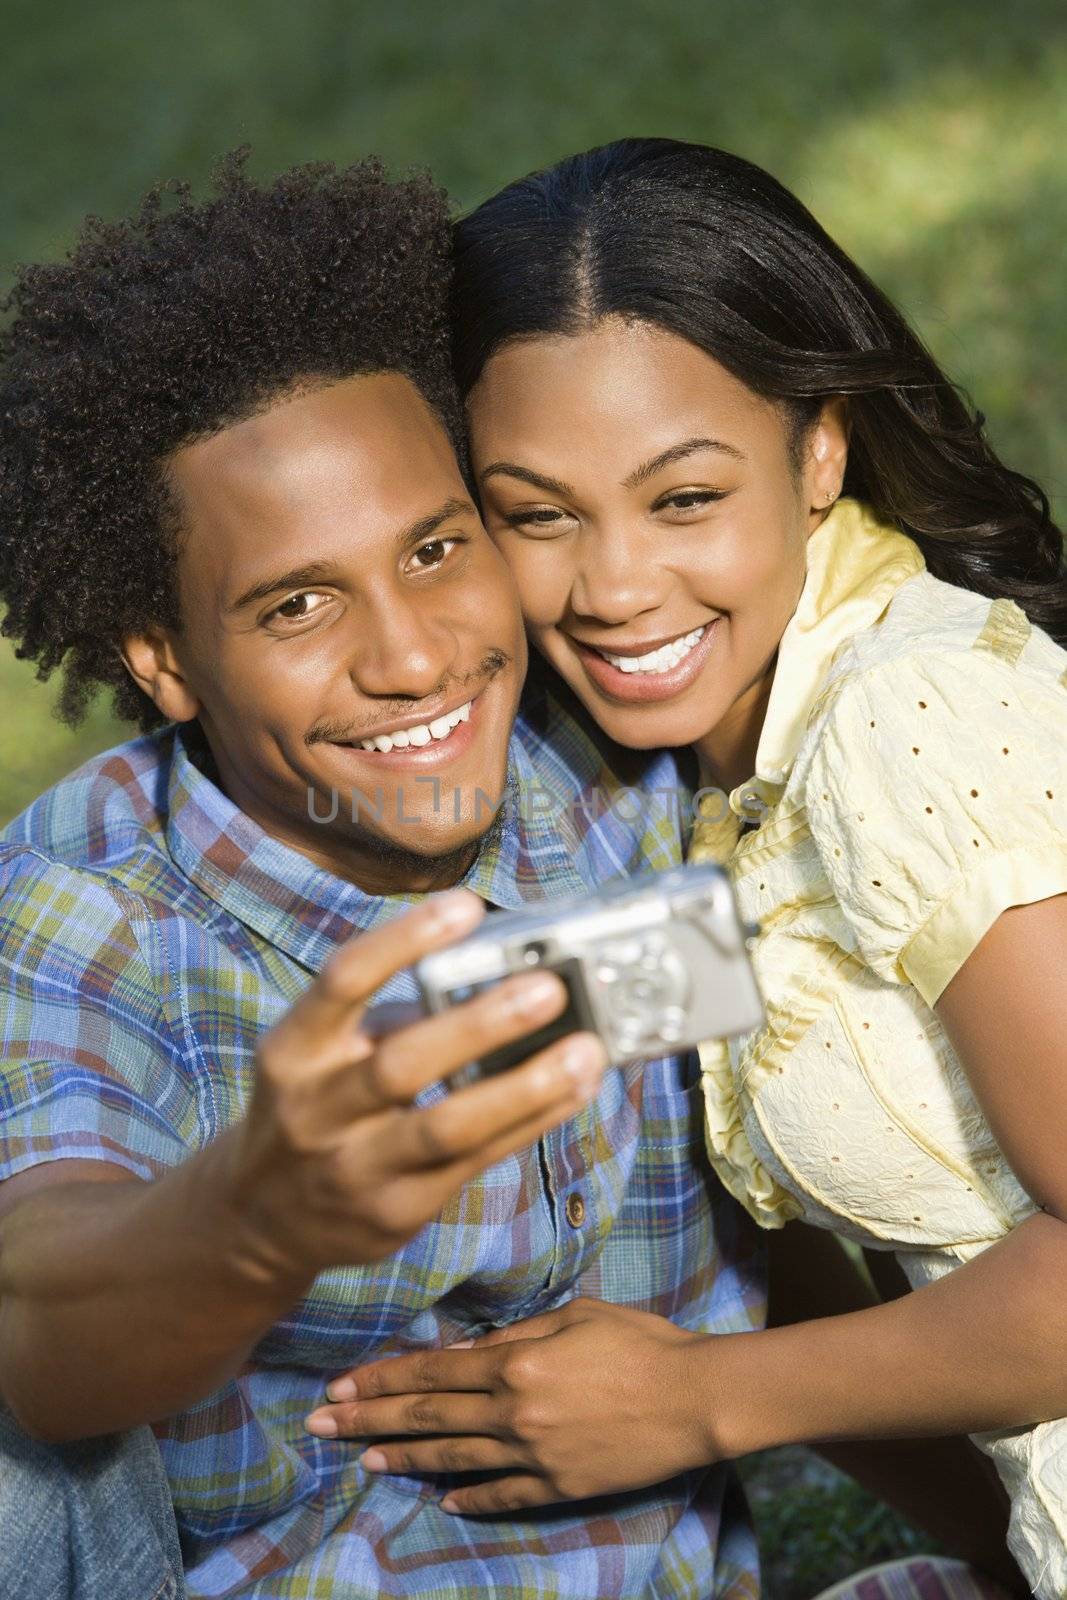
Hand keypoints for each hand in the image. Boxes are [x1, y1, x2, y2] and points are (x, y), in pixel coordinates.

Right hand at [223, 890, 606, 1280]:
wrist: (261, 1216)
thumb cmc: (315, 1104)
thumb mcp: (320, 1052)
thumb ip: (389, 1016)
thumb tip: (494, 974)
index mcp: (294, 1048)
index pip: (343, 980)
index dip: (405, 939)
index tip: (469, 906)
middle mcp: (316, 1110)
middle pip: (402, 1063)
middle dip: (479, 1024)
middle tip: (549, 989)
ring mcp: (355, 1168)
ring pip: (448, 1126)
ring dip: (525, 1087)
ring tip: (586, 1050)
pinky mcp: (396, 1211)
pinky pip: (476, 1161)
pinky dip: (532, 1121)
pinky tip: (573, 1091)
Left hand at [304, 1297, 713, 1513]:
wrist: (695, 1399)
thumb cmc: (640, 1342)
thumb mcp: (576, 1315)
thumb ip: (518, 1332)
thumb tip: (468, 1349)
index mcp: (516, 1360)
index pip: (432, 1370)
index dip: (382, 1378)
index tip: (341, 1385)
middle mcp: (513, 1410)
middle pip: (428, 1414)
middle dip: (369, 1419)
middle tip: (320, 1426)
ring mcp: (534, 1454)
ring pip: (453, 1457)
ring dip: (404, 1458)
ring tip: (364, 1461)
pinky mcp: (559, 1485)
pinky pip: (503, 1493)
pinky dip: (469, 1497)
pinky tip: (440, 1499)